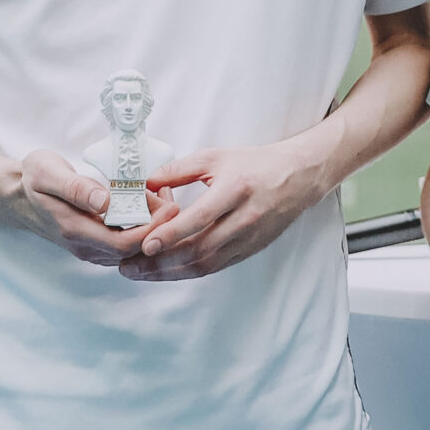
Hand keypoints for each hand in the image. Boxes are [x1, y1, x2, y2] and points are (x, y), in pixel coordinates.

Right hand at [15, 149, 167, 267]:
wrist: (16, 196)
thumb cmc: (32, 180)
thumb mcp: (48, 173)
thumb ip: (76, 188)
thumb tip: (105, 201)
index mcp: (74, 230)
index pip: (123, 243)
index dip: (152, 230)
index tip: (169, 207)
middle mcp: (84, 246)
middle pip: (133, 251)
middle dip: (158, 229)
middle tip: (171, 200)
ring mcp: (89, 248)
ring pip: (131, 250)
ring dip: (152, 229)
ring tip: (162, 199)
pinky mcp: (94, 243)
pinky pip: (124, 243)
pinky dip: (141, 228)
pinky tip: (147, 205)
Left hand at [128, 140, 344, 281]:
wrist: (298, 177)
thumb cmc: (255, 164)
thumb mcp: (215, 157)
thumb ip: (179, 169)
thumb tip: (145, 184)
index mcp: (234, 190)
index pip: (199, 218)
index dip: (171, 234)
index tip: (145, 244)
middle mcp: (244, 219)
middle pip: (199, 249)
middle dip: (161, 262)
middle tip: (130, 265)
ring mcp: (249, 239)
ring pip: (206, 264)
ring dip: (170, 273)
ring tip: (141, 272)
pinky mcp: (249, 251)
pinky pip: (215, 267)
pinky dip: (188, 271)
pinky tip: (167, 270)